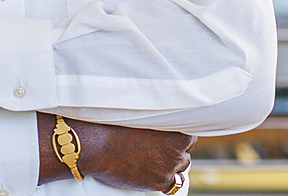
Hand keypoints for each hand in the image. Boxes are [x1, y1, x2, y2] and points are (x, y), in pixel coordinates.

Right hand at [37, 112, 196, 189]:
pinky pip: (172, 184)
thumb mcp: (139, 109)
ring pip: (181, 167)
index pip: (190, 132)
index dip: (178, 133)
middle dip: (176, 149)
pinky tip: (155, 172)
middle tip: (158, 145)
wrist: (96, 145)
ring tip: (153, 158)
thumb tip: (161, 102)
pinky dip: (165, 179)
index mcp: (175, 126)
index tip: (168, 133)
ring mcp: (169, 166)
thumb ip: (157, 111)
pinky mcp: (160, 182)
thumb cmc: (114, 121)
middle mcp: (177, 147)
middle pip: (186, 150)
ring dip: (171, 164)